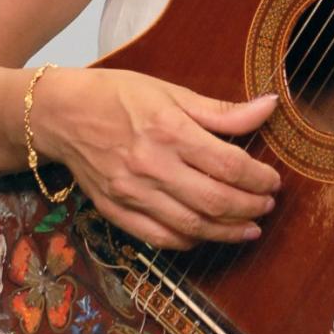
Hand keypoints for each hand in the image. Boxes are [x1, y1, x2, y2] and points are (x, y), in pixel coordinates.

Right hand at [30, 66, 280, 249]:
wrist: (60, 114)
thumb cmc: (118, 96)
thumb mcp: (172, 92)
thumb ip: (221, 110)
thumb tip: (269, 107)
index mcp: (169, 130)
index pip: (228, 164)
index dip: (258, 178)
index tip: (273, 181)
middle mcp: (151, 165)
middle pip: (214, 200)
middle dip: (249, 207)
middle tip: (267, 206)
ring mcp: (131, 192)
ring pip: (190, 225)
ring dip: (227, 231)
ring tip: (250, 228)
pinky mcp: (115, 211)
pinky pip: (159, 238)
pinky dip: (189, 241)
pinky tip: (207, 235)